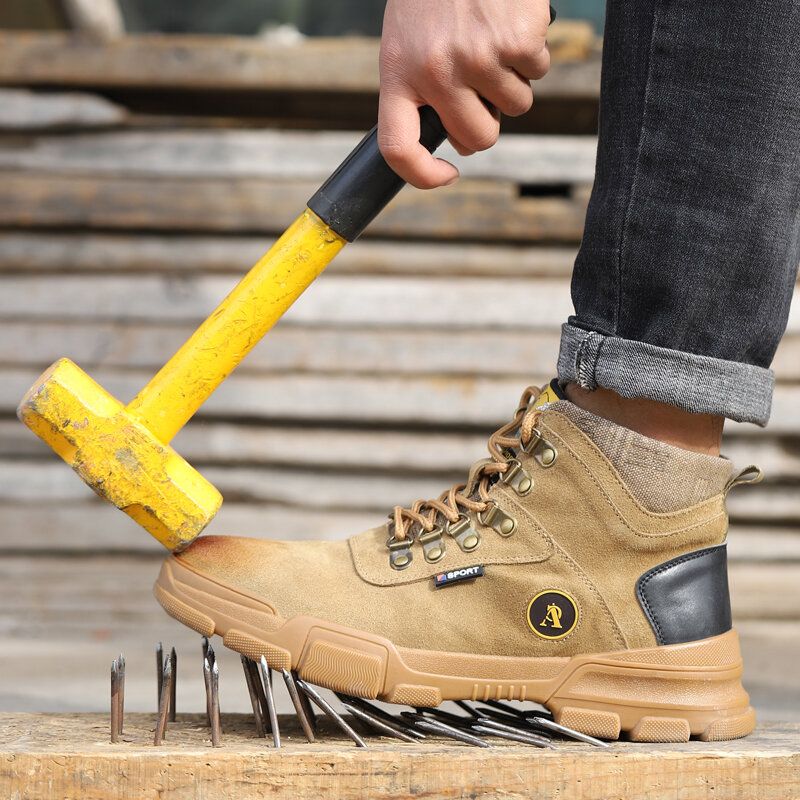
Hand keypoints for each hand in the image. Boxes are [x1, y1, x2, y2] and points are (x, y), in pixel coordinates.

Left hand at [378, 0, 551, 188]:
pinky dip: (533, 52)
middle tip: (483, 87)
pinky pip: (539, 72)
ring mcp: (477, 58)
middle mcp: (435, 72)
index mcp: (398, 74)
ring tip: (492, 38)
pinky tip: (510, 21)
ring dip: (513, 80)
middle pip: (478, 138)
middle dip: (488, 120)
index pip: (398, 148)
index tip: (446, 173)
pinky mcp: (516, 41)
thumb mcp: (407, 40)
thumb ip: (422, 89)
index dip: (423, 175)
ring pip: (516, 107)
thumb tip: (461, 136)